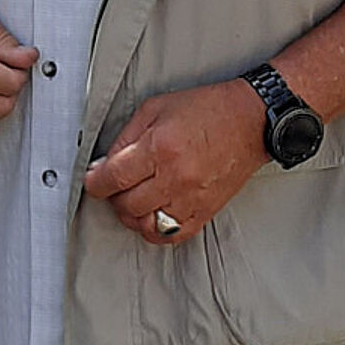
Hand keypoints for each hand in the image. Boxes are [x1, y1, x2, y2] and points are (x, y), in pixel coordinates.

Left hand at [83, 80, 267, 243]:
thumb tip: (104, 164)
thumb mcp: (156, 109)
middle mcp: (176, 177)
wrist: (251, 121)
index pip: (113, 178)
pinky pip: (171, 236)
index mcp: (161, 148)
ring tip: (134, 199)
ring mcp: (193, 198)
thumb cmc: (208, 110)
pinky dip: (155, 230)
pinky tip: (153, 214)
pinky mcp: (206, 211)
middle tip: (116, 184)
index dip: (95, 182)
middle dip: (114, 196)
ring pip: (146, 225)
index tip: (93, 179)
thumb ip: (126, 138)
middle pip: (127, 205)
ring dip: (132, 215)